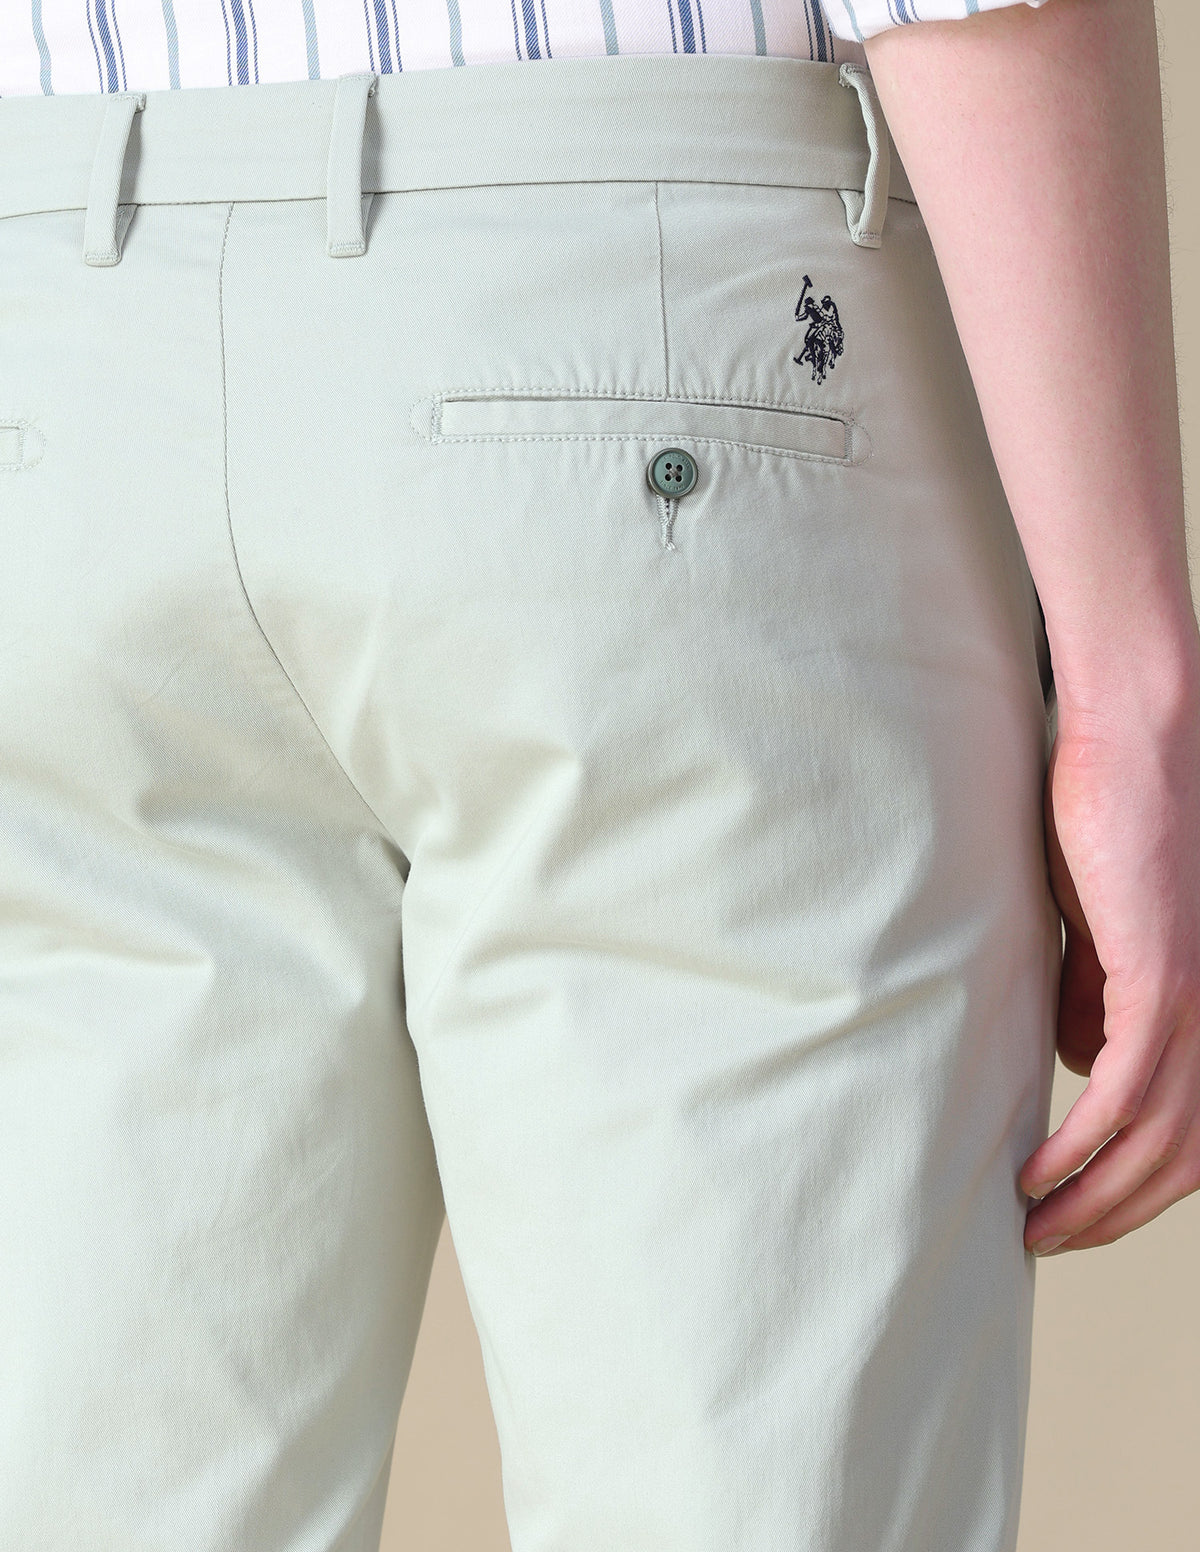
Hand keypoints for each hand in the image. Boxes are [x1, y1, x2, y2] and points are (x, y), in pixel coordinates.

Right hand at [1020, 699, 1199, 1254]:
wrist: (1140, 740)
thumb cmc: (1116, 817)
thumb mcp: (1102, 925)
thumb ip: (1093, 991)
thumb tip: (1070, 1056)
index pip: (1195, 1130)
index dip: (1143, 1187)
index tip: (1081, 1210)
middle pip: (1185, 1157)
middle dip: (1117, 1214)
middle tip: (1053, 1242)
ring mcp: (1199, 1000)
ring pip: (1160, 1140)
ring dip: (1096, 1199)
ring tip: (1039, 1227)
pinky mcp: (1163, 978)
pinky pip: (1125, 1091)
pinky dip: (1085, 1144)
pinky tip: (1042, 1172)